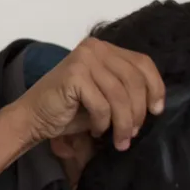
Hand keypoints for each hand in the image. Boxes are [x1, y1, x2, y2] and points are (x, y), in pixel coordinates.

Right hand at [11, 37, 164, 150]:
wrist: (33, 117)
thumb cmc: (69, 110)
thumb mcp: (105, 95)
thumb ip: (126, 89)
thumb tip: (155, 104)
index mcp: (104, 48)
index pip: (142, 63)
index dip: (155, 88)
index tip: (156, 111)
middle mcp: (95, 48)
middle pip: (134, 80)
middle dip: (138, 112)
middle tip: (132, 134)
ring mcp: (84, 59)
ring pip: (120, 95)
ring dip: (124, 123)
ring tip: (120, 141)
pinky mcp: (75, 75)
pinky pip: (103, 104)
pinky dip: (103, 123)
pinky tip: (97, 131)